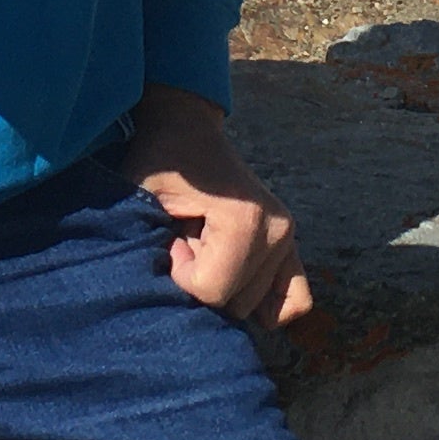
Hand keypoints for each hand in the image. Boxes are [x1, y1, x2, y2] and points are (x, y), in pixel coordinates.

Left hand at [121, 86, 314, 329]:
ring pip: (256, 308)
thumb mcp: (143, 197)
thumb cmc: (160, 163)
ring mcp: (288, 238)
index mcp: (244, 220)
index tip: (171, 236)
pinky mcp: (291, 244)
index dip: (179, 274)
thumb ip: (146, 243)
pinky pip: (295, 301)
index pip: (211, 291)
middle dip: (200, 280)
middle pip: (235, 304)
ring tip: (205, 247)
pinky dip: (266, 305)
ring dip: (223, 285)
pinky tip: (234, 281)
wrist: (187, 131)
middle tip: (187, 239)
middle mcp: (276, 230)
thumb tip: (157, 293)